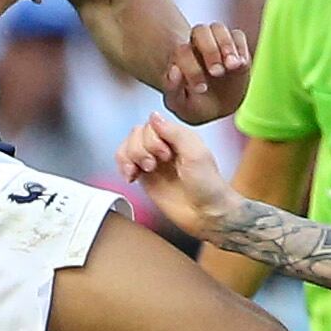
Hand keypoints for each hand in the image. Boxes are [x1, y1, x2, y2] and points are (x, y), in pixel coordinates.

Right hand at [116, 111, 232, 240]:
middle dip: (140, 150)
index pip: (150, 124)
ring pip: (127, 147)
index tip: (165, 155)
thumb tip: (153, 116)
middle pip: (135, 134)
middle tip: (154, 166)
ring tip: (142, 172)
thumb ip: (175, 133)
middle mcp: (163, 146)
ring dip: (129, 158)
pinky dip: (123, 167)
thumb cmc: (208, 186)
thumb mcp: (196, 154)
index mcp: (177, 136)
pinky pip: (124, 163)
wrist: (206, 214)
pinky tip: (132, 177)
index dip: (152, 139)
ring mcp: (153, 162)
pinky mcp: (145, 178)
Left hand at [162, 20, 250, 122]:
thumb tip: (175, 70)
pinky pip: (238, 36)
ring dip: (226, 45)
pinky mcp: (235, 48)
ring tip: (233, 66)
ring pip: (218, 28)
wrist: (214, 107)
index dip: (192, 68)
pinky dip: (241, 48)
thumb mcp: (180, 105)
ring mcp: (217, 45)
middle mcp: (197, 46)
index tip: (201, 89)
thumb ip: (173, 89)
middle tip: (218, 72)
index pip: (183, 51)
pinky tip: (241, 65)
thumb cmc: (193, 105)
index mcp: (180, 59)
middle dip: (210, 50)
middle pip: (200, 31)